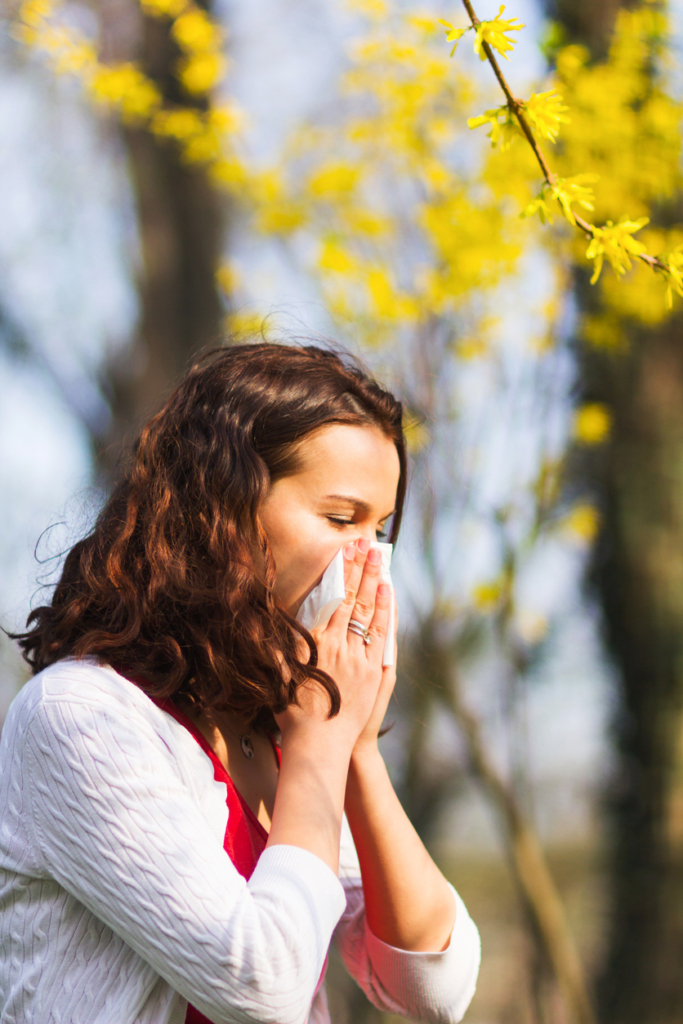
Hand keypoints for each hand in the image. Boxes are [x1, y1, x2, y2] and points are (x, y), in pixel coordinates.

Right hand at [275, 539, 391, 750]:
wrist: (319, 746)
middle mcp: (338, 646)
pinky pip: (382, 635)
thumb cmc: (293, 712)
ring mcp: (359, 659)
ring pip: (369, 612)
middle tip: (367, 543)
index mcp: (314, 644)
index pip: (331, 598)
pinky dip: (385, 612)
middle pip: (353, 598)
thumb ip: (282, 644)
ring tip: (380, 559)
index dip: (340, 572)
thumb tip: (277, 617)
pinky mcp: (373, 673)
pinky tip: (388, 593)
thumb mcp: (281, 672)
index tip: (345, 550)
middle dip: (360, 569)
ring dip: (375, 583)